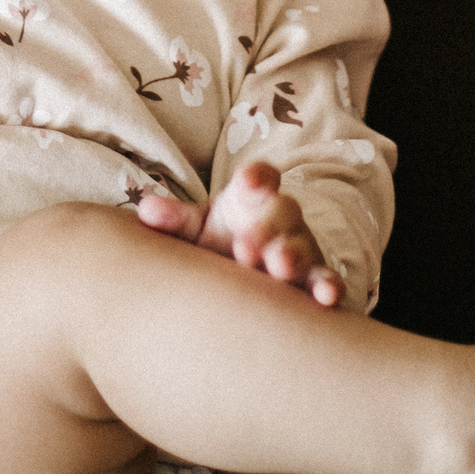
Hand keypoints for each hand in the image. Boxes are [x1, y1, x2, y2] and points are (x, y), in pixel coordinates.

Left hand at [139, 161, 344, 307]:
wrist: (248, 275)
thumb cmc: (219, 243)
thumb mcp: (197, 229)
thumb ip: (176, 221)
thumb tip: (145, 212)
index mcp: (251, 199)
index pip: (260, 178)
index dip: (257, 177)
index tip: (248, 181)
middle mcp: (281, 220)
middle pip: (282, 213)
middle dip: (266, 229)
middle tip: (243, 248)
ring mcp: (302, 249)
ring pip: (304, 248)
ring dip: (294, 257)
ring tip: (280, 268)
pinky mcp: (315, 281)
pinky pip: (327, 281)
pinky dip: (329, 287)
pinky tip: (325, 297)